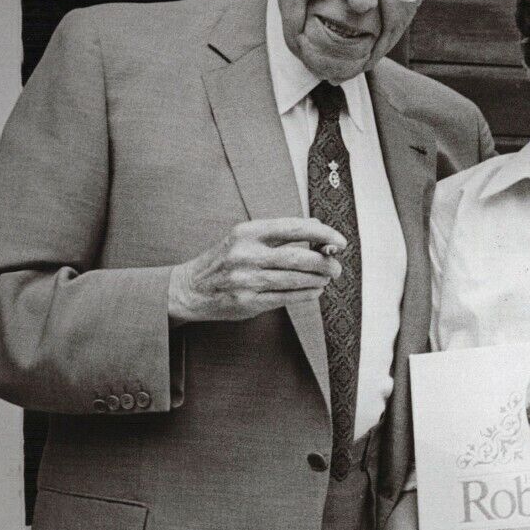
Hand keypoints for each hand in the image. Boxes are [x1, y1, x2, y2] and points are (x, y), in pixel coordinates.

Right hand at [168, 218, 345, 325]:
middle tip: (336, 266)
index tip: (340, 241)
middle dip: (324, 262)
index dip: (323, 233)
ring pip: (295, 279)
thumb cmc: (224, 260)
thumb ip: (278, 234)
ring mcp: (246, 279)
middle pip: (299, 256)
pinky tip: (315, 290)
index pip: (294, 228)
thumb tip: (318, 229)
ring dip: (318, 279)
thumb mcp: (244, 237)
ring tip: (327, 278)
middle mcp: (246, 254)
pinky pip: (286, 298)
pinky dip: (306, 294)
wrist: (189, 288)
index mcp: (248, 232)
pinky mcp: (247, 302)